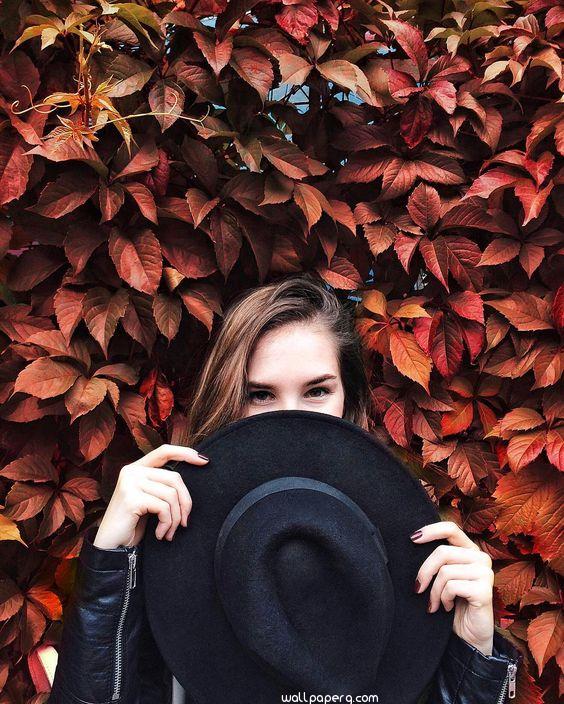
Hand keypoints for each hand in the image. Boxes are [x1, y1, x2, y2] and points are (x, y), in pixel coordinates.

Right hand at [93, 444, 209, 548]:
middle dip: (185, 503)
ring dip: (176, 518)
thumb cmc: (134, 523)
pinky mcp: (131, 499)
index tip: (205, 460)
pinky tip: (161, 534)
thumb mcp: (150, 499)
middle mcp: (131, 471)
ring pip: (171, 495)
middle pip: (174, 478)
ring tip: (170, 532)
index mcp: (136, 468)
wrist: (112, 546)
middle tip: (184, 522)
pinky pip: (164, 508)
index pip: (165, 451)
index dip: (185, 453)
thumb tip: (192, 474)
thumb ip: (162, 485)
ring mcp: (130, 483)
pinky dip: (167, 524)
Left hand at [411, 521, 494, 656]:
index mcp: (470, 550)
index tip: (412, 538)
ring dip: (433, 591)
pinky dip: (442, 599)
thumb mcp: (443, 577)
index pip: (451, 529)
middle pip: (442, 552)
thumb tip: (413, 540)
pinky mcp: (485, 590)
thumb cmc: (452, 603)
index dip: (431, 530)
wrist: (468, 635)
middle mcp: (481, 558)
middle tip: (417, 588)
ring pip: (445, 571)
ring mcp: (485, 573)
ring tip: (434, 603)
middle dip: (425, 571)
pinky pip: (451, 587)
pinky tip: (447, 607)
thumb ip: (438, 560)